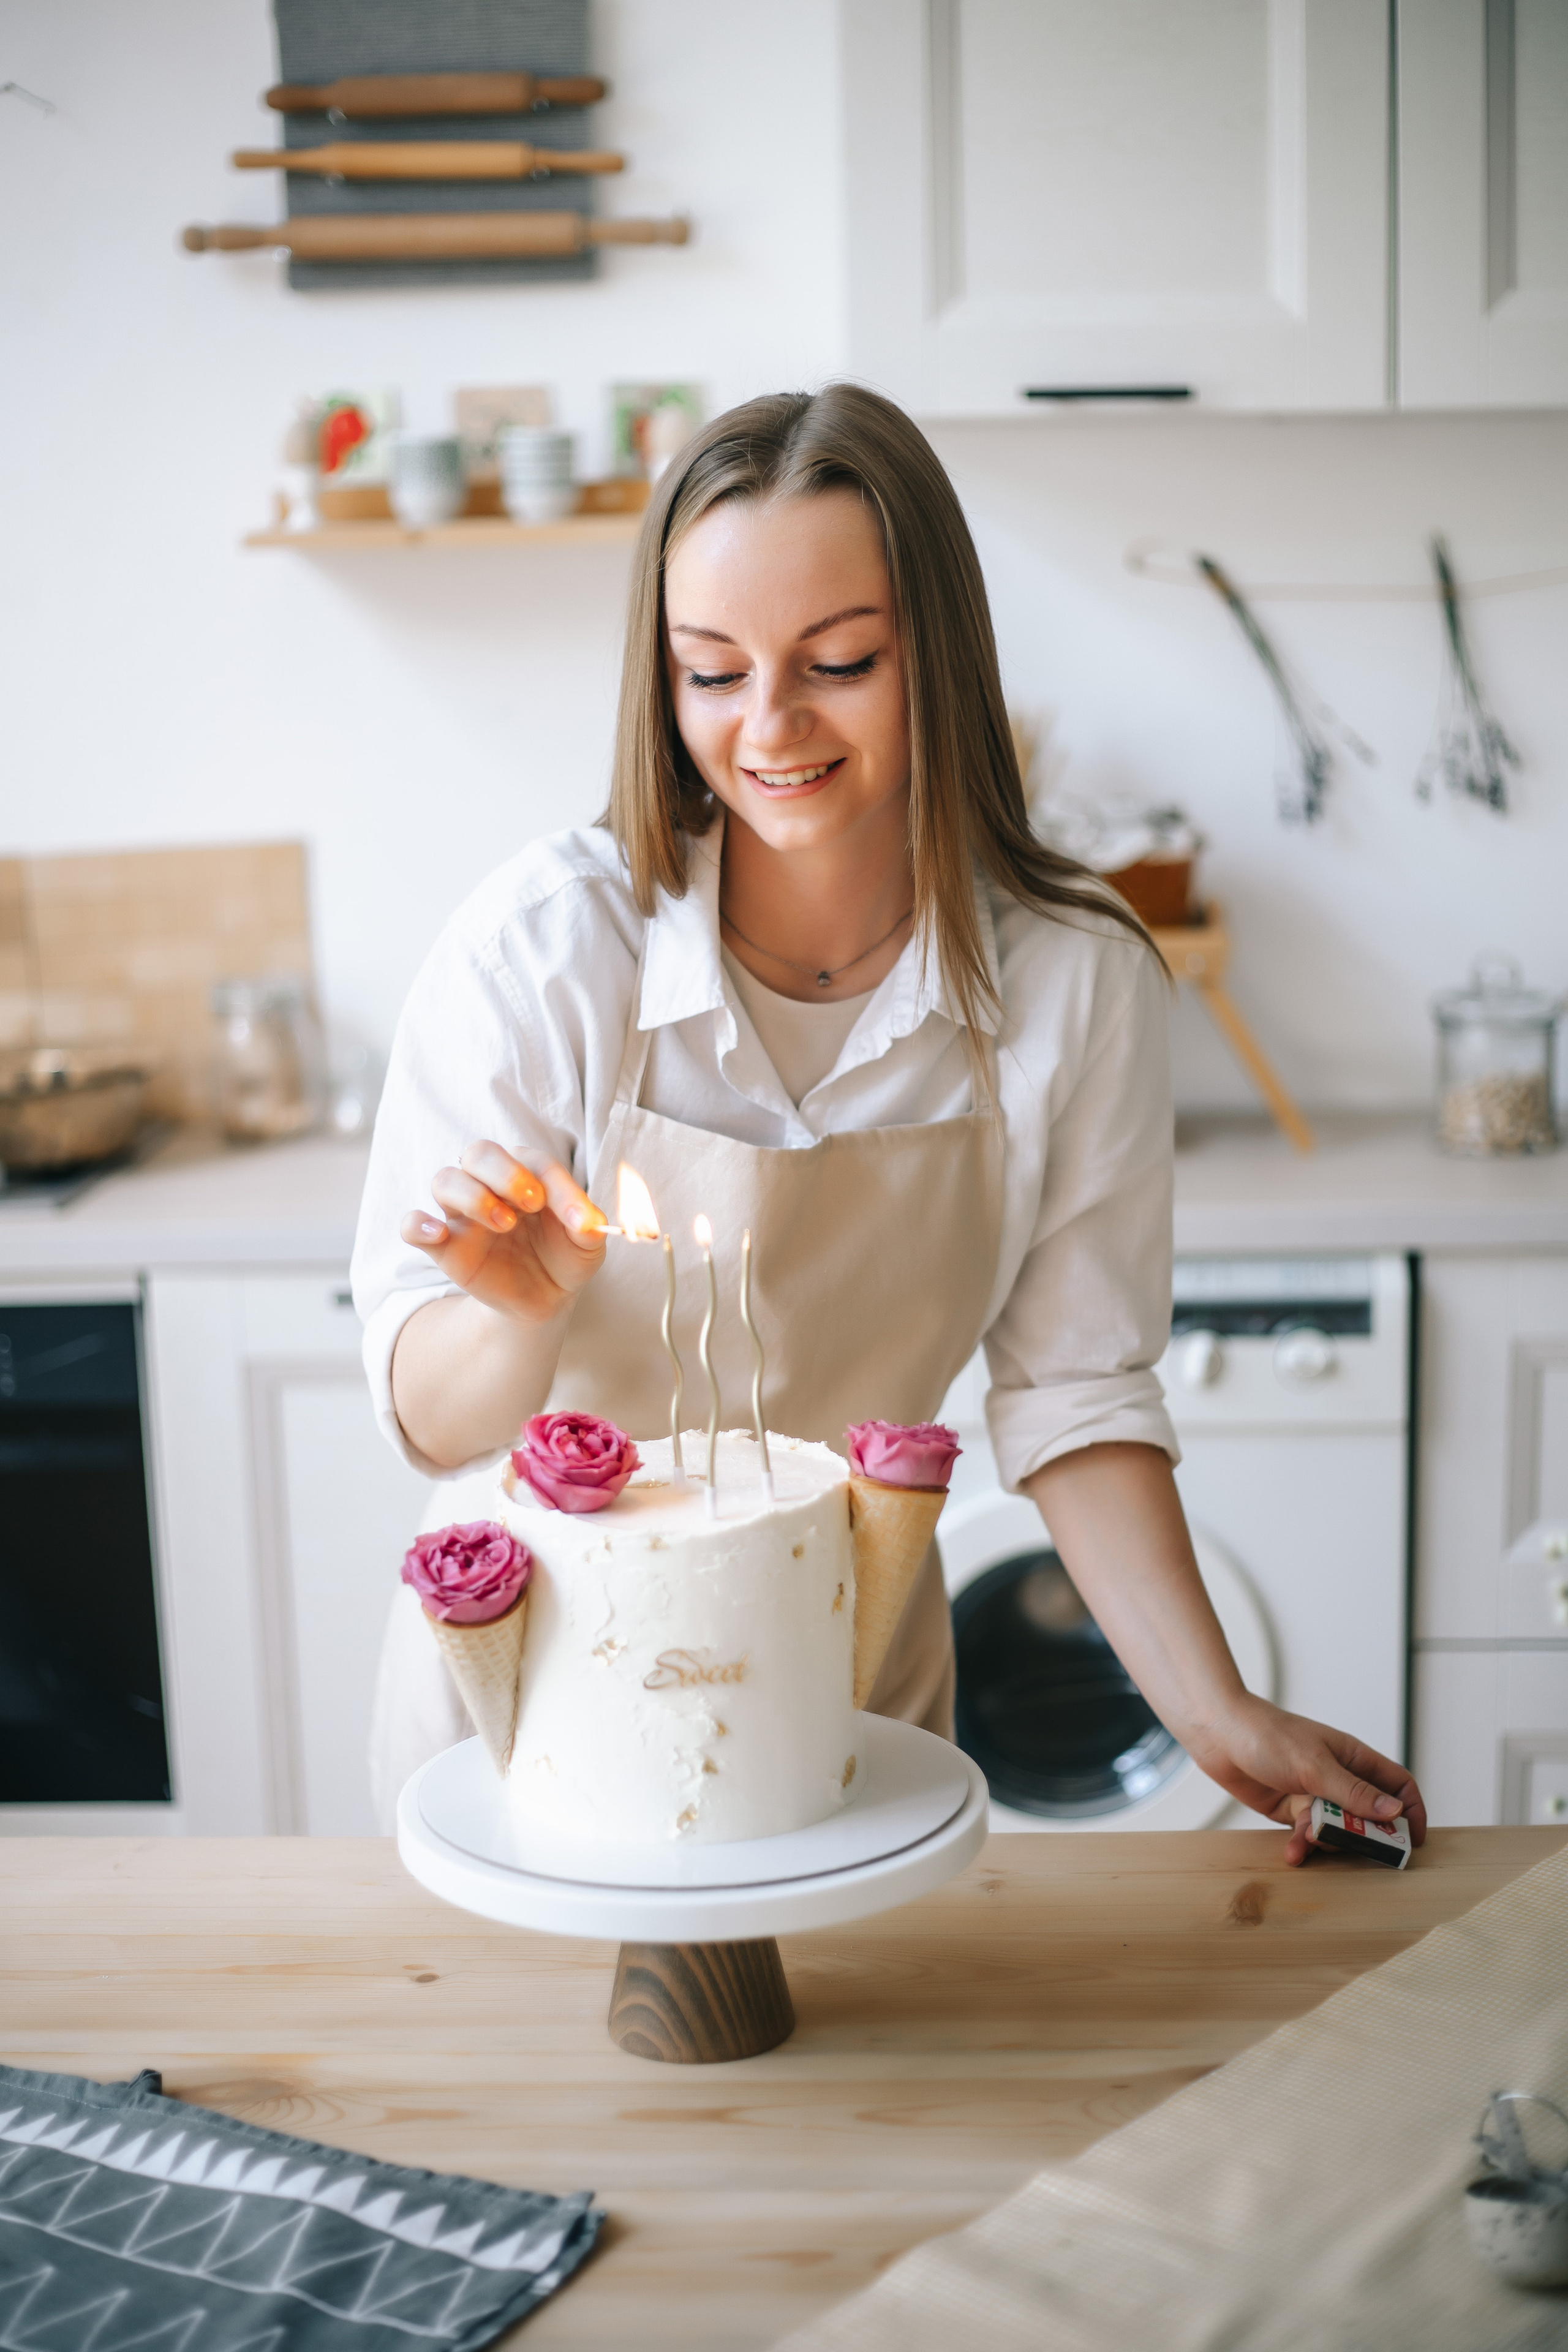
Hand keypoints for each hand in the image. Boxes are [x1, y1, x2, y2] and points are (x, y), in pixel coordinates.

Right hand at [400, 1143, 607, 1325]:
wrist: (544, 1298)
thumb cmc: (565, 1257)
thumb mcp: (588, 1246)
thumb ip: (589, 1227)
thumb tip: (588, 1222)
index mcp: (528, 1174)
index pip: (534, 1162)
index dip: (557, 1186)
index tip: (577, 1218)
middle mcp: (490, 1185)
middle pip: (479, 1153)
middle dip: (504, 1173)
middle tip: (531, 1203)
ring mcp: (463, 1214)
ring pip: (445, 1180)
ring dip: (472, 1196)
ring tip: (504, 1224)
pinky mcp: (444, 1246)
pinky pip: (412, 1226)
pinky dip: (418, 1225)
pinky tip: (438, 1233)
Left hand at [1184, 1692, 1427, 1865]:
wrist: (1218, 1734)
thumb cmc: (1268, 1736)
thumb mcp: (1315, 1766)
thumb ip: (1354, 1792)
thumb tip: (1395, 1812)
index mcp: (1352, 1758)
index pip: (1396, 1785)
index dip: (1411, 1811)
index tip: (1413, 1841)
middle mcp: (1337, 1777)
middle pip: (1368, 1815)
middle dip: (1364, 1835)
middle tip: (1355, 1850)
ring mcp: (1313, 1794)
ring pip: (1337, 1829)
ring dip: (1326, 1840)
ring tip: (1306, 1836)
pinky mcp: (1289, 1809)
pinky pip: (1305, 1834)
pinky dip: (1301, 1845)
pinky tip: (1292, 1852)